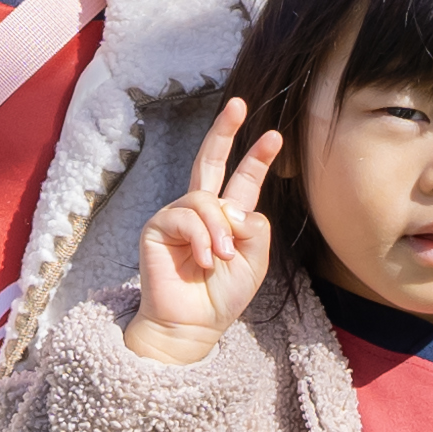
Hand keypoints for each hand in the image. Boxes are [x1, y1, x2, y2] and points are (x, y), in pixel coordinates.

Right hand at [125, 95, 288, 361]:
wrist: (191, 326)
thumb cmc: (221, 296)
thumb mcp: (254, 262)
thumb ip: (254, 230)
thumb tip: (232, 207)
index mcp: (228, 217)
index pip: (243, 180)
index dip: (257, 158)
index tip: (275, 137)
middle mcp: (201, 211)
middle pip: (209, 160)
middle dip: (224, 131)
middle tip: (238, 105)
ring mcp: (177, 216)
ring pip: (205, 199)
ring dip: (219, 231)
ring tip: (221, 259)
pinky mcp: (157, 228)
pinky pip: (185, 218)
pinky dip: (201, 240)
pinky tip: (205, 262)